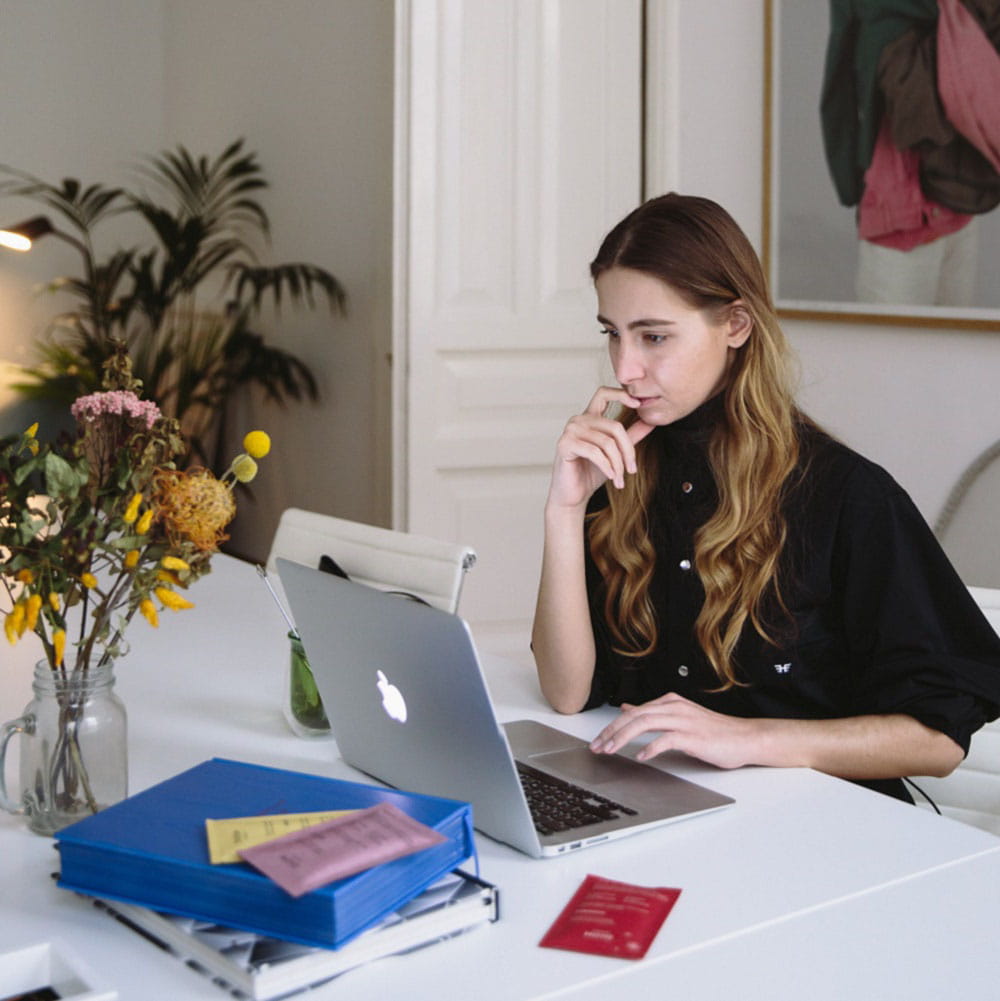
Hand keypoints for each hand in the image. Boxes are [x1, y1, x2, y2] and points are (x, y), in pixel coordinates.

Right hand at [547, 387, 654, 509]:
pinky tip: (611, 477)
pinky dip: (606, 466)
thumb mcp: (615, 453)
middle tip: (632, 470)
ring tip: (620, 479)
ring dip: (618, 464)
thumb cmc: (591, 473)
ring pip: (606, 442)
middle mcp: (579, 420)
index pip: (604, 393)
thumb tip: (650, 422)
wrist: (573, 495)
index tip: (638, 404)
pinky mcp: (565, 444)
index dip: (621, 394)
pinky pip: (594, 452)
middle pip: (614, 426)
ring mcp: (570, 430)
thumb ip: (630, 436)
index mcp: (590, 417)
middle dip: (628, 451)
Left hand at [589, 693, 759, 770]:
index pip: (632, 712)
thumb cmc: (714, 731)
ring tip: (610, 750)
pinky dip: (649, 748)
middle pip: (633, 716)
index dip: (612, 726)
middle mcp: (674, 707)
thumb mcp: (679, 718)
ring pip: (644, 723)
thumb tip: (628, 708)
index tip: (598, 741)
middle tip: (596, 747)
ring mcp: (683, 720)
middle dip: (611, 732)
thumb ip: (653, 714)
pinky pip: (665, 739)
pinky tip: (640, 757)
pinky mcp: (693, 736)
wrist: (745, 738)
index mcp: (669, 702)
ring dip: (623, 738)